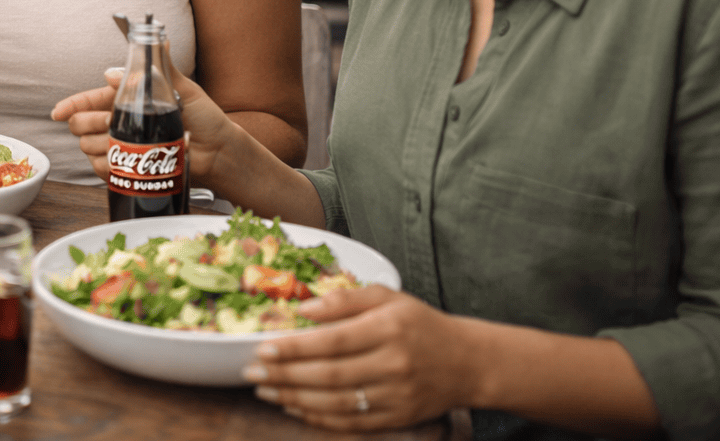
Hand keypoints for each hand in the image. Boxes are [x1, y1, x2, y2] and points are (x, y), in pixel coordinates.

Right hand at [50, 65, 234, 186]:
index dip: (71, 105)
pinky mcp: (127, 169)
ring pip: (88, 147)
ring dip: (103, 145)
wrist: (218, 153)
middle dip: (88, 123)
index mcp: (127, 99)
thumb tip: (155, 43)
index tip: (58, 112)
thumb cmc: (205, 119)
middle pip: (80, 124)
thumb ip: (165, 67)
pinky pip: (101, 170)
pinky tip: (127, 163)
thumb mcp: (185, 89)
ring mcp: (121, 147)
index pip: (89, 99)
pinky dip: (109, 167)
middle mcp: (120, 123)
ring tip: (130, 143)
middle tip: (112, 123)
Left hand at [244, 285, 476, 430]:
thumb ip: (345, 298)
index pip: (332, 340)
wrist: (468, 362)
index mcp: (388, 328)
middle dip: (284, 375)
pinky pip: (352, 423)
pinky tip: (295, 407)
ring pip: (337, 403)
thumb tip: (302, 308)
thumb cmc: (420, 324)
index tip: (263, 348)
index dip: (294, 347)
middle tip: (251, 373)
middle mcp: (393, 364)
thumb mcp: (388, 297)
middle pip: (329, 375)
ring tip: (265, 390)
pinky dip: (319, 418)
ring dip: (295, 398)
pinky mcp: (398, 418)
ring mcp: (397, 396)